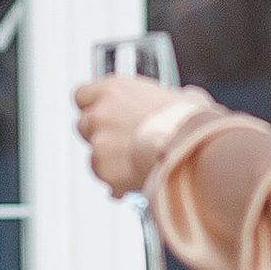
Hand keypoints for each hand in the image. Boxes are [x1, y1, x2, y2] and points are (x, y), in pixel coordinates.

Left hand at [74, 73, 212, 196]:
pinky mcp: (103, 169)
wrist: (188, 148)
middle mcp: (101, 114)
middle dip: (100, 135)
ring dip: (109, 159)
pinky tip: (137, 176)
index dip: (93, 106)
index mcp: (114, 90)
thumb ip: (165, 98)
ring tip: (137, 162)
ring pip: (93, 154)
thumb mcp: (180, 96)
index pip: (82, 95)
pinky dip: (116, 179)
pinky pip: (104, 176)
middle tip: (123, 142)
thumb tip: (184, 99)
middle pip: (83, 125)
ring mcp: (99, 142)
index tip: (102, 113)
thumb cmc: (187, 122)